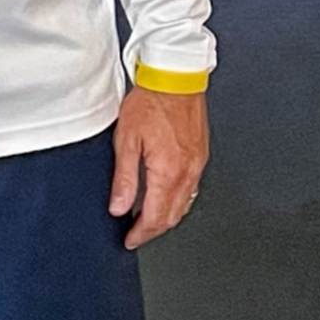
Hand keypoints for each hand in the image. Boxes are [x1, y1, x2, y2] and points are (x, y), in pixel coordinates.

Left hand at [108, 86, 208, 248]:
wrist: (175, 78)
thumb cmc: (151, 102)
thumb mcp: (126, 141)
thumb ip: (124, 178)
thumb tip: (118, 206)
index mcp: (168, 171)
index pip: (155, 216)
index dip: (141, 233)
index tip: (130, 240)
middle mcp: (187, 171)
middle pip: (172, 216)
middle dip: (153, 230)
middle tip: (137, 235)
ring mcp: (197, 164)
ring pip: (185, 204)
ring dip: (167, 217)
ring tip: (148, 221)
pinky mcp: (200, 155)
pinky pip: (192, 189)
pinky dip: (178, 201)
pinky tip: (167, 197)